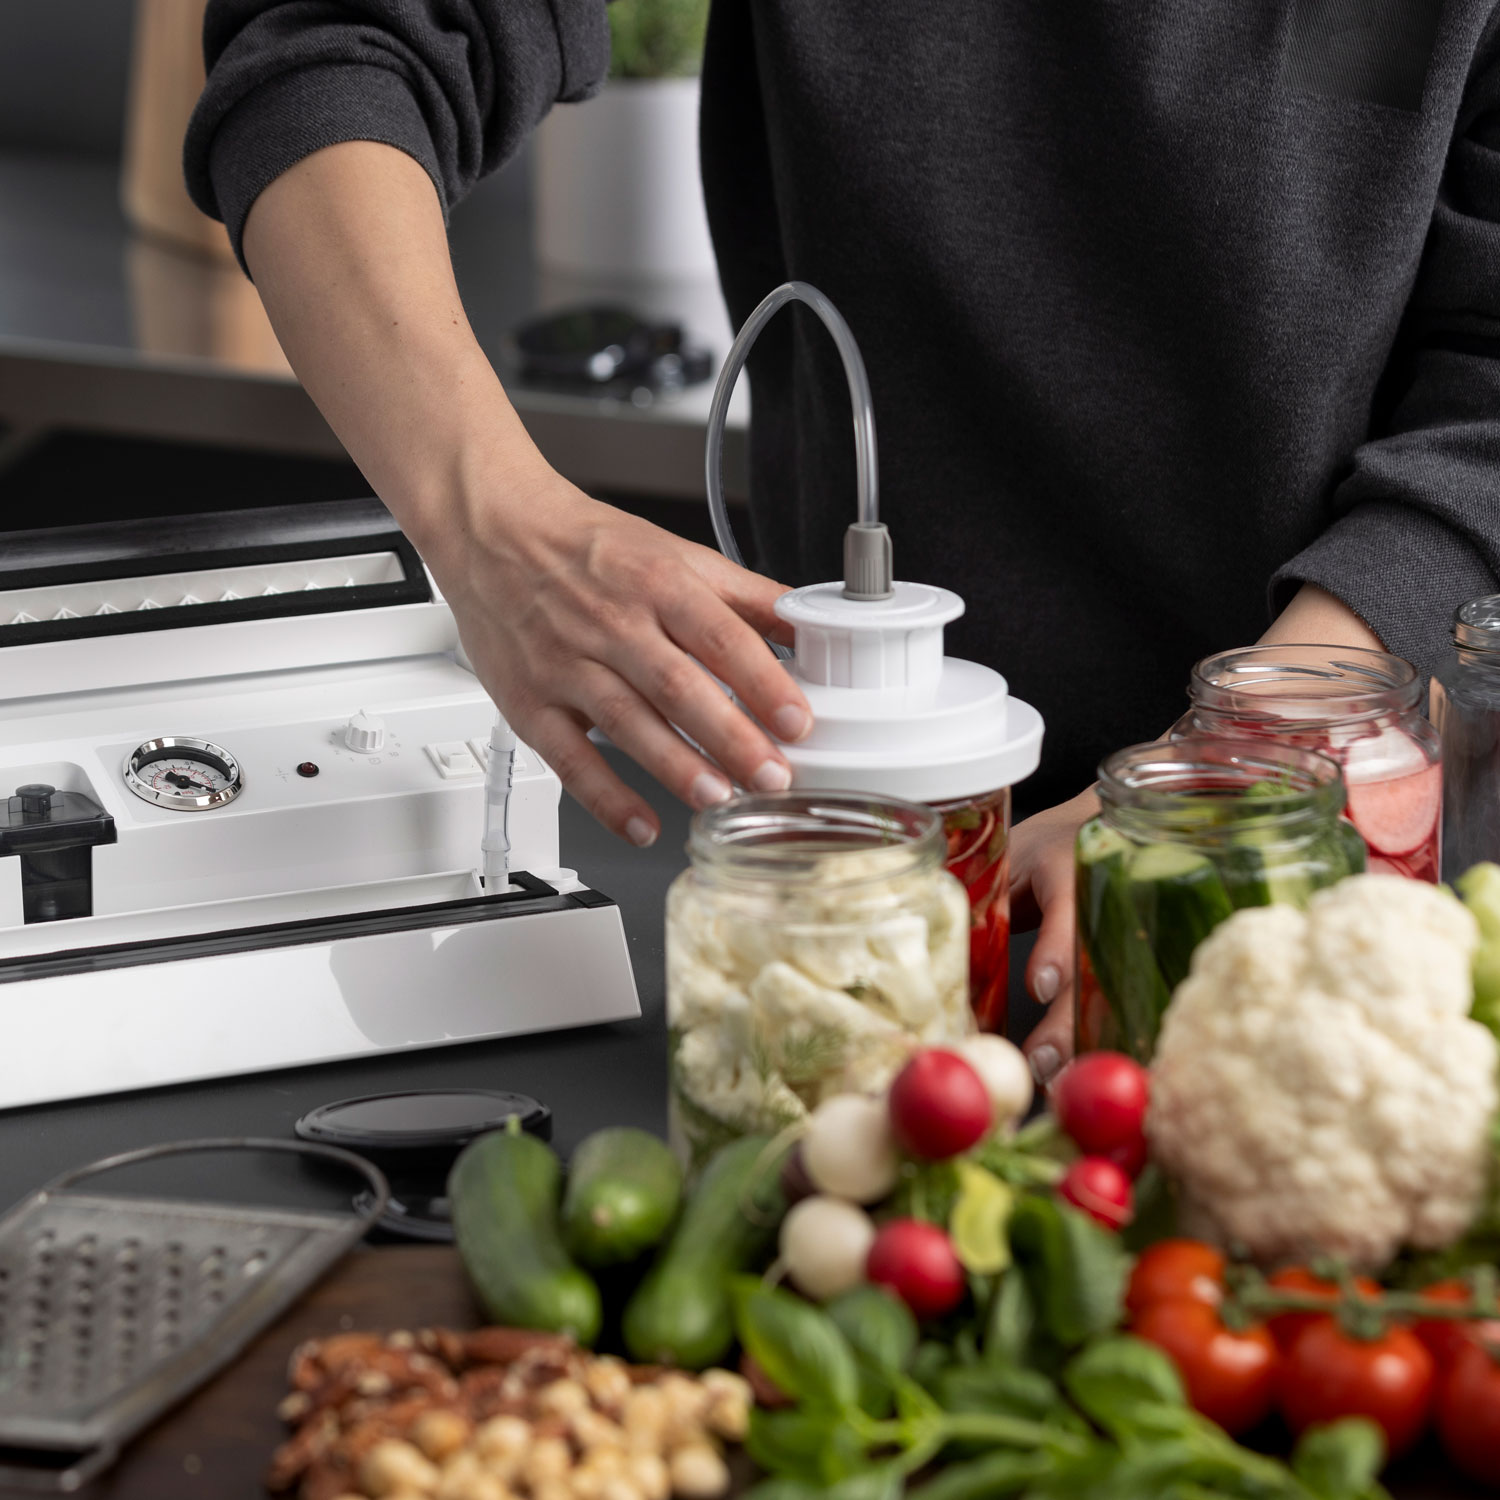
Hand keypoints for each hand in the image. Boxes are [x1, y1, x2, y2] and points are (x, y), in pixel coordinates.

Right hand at [421, 457, 812, 847]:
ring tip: (718, 797)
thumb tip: (808, 624)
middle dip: (731, 738)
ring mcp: (567, 666)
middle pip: (678, 686)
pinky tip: (641, 825)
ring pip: (627, 722)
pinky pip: (569, 758)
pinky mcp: (530, 703)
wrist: (492, 531)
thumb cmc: (586, 547)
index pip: (720, 637)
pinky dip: (606, 797)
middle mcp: (612, 624)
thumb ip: (745, 595)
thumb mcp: (675, 553)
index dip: (763, 682)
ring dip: (675, 767)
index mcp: (657, 584)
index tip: (797, 721)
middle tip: (772, 776)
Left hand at [1007, 786, 1098, 1084]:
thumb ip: (996, 898)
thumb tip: (956, 948)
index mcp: (1069, 872)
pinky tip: (1079, 1070)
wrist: (1110, 827)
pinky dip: (1099, 1038)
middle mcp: (1104, 906)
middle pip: (1092, 970)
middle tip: (1043, 1062)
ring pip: (1108, 993)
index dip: (1056, 952)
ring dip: (1083, 1040)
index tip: (1041, 986)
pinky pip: (1114, 1002)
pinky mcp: (1125, 957)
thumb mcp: (1018, 857)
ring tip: (1057, 1079)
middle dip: (1068, 1021)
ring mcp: (1121, 933)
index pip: (1066, 914)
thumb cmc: (1051, 845)